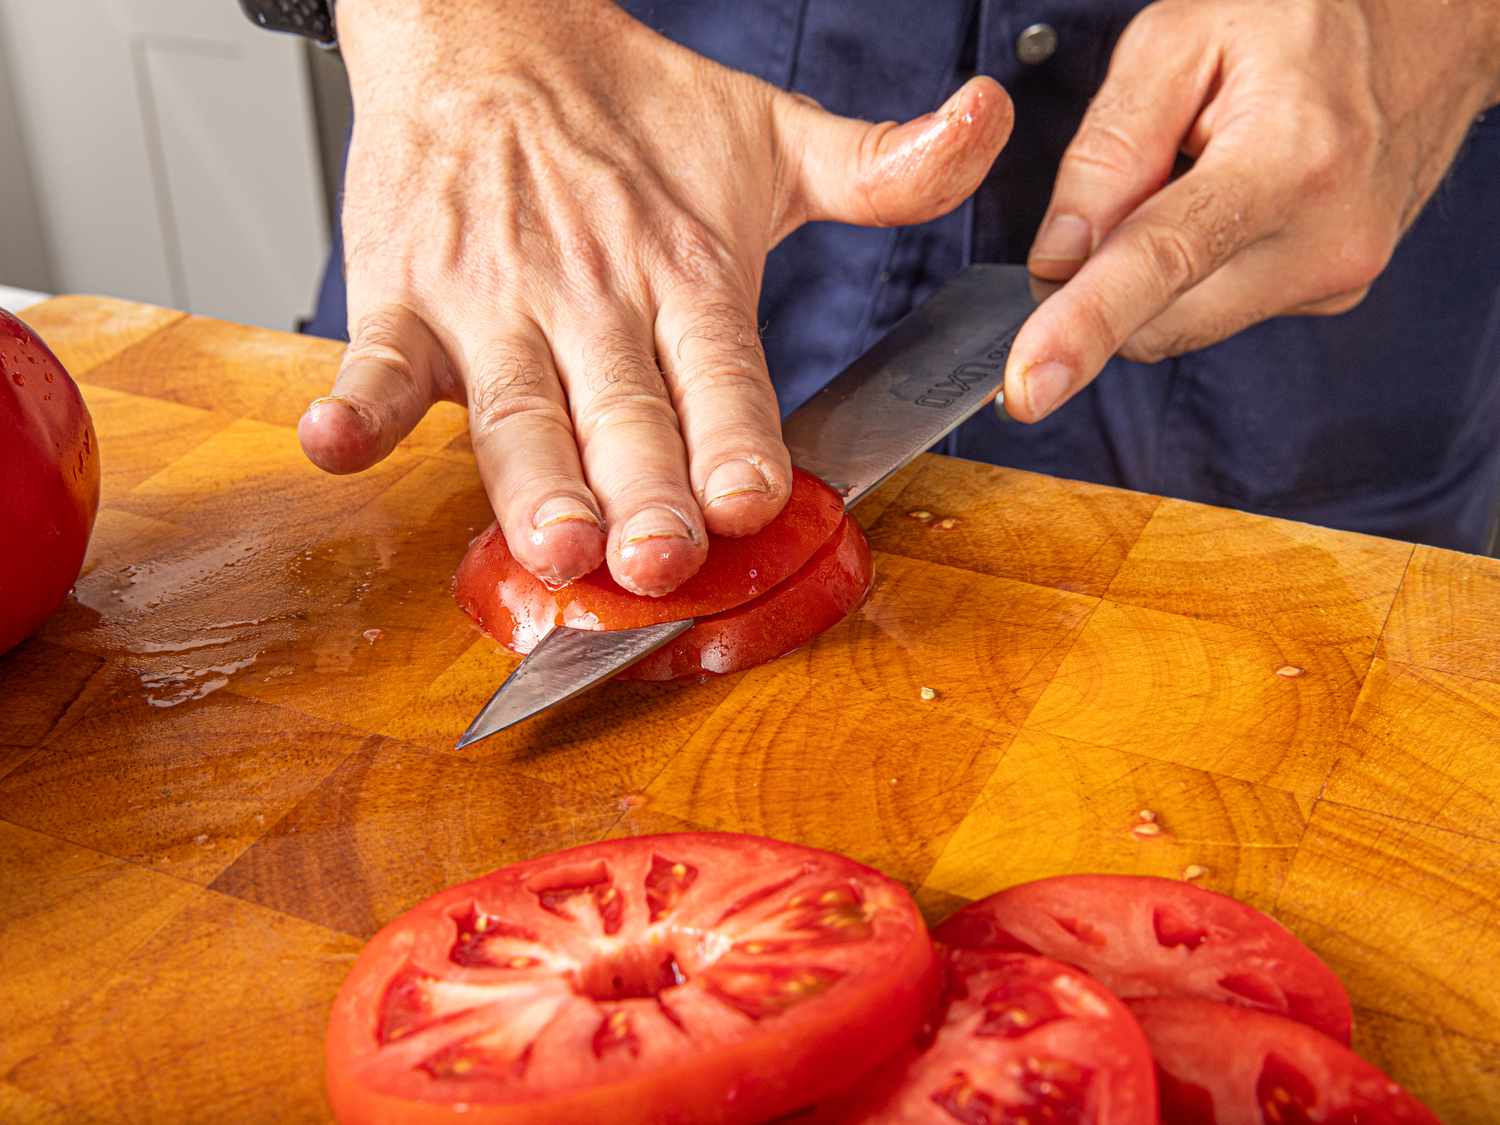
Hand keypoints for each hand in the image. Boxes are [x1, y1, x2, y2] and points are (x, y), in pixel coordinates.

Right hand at [299, 0, 1011, 594]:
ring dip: (529, 475)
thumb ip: (881, 166)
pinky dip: (356, 400)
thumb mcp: (770, 137)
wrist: (487, 32)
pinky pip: (379, 356)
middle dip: (642, 490)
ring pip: (516, 406)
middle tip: (657, 556)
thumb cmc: (631, 117)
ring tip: (549, 539)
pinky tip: (337, 445)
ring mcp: (494, 301)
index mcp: (685, 270)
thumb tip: (988, 123)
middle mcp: (594, 296)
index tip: (753, 500)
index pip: (720, 369)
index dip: (735, 436)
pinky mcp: (406, 294)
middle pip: (623, 410)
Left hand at [1004, 0, 1499, 422]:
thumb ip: (1108, 149)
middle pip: (1156, 320)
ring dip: (1152, 274)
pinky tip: (1226, 203)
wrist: (1428, 27)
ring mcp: (1335, 278)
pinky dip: (1193, 274)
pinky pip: (1215, 311)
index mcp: (1289, 159)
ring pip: (1179, 326)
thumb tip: (1056, 257)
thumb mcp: (1180, 37)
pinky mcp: (1330, 296)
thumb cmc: (1303, 17)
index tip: (1031, 383)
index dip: (1085, 326)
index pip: (1163, 261)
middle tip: (1127, 188)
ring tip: (1195, 178)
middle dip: (1105, 279)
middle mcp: (1324, 238)